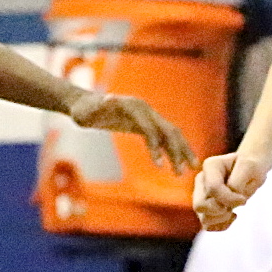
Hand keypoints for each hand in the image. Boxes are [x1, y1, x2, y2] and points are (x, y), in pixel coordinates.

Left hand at [68, 90, 196, 174]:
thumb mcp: (87, 111)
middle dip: (177, 150)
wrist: (86, 106)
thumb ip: (98, 108)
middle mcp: (145, 110)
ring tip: (187, 171)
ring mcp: (147, 117)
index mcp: (134, 107)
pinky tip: (178, 165)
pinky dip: (172, 151)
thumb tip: (107, 100)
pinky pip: (163, 139)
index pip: (150, 128)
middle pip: (168, 131)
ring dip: (181, 152)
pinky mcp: (146, 125)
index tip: (159, 167)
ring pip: (170, 135)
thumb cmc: (84, 111)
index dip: (155, 146)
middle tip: (181, 172)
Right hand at [193, 152, 268, 231]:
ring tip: (234, 212)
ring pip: (203, 218)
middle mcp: (201, 181)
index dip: (229, 199)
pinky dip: (222, 225)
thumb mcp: (250, 167)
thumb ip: (237, 182)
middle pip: (200, 206)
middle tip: (235, 206)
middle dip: (220, 211)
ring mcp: (201, 195)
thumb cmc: (251, 166)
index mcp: (210, 166)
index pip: (213, 189)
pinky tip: (232, 216)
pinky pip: (208, 225)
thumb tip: (226, 202)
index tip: (243, 199)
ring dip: (222, 219)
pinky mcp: (205, 208)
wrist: (250, 170)